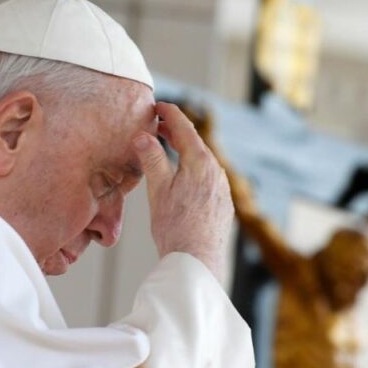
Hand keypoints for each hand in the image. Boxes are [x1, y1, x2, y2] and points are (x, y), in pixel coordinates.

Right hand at [133, 102, 233, 281]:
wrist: (197, 261)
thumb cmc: (174, 228)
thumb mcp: (158, 190)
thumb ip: (152, 160)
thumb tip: (143, 136)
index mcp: (200, 163)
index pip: (185, 128)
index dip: (170, 114)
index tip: (159, 106)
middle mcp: (216, 172)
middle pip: (195, 143)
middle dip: (177, 132)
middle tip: (160, 126)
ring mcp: (222, 189)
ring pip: (203, 162)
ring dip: (186, 152)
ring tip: (169, 150)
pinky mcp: (223, 205)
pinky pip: (209, 179)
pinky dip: (194, 171)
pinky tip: (184, 180)